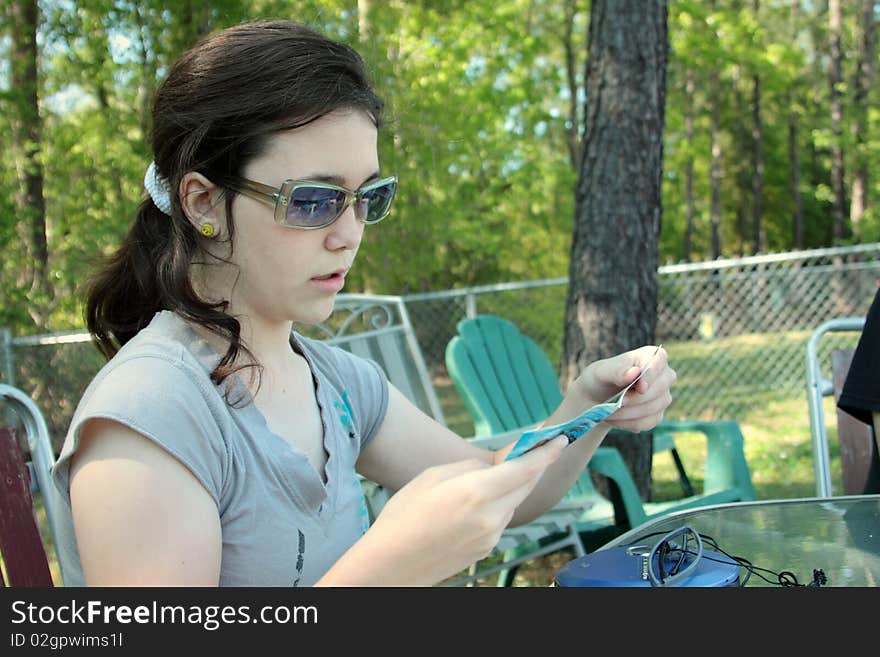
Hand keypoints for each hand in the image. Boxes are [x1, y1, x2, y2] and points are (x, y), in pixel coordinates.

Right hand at [366, 435, 568, 584]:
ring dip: (513, 486)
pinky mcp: (486, 549)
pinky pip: (500, 519)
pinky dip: (498, 505)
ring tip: (495, 475)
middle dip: (534, 466)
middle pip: (525, 485)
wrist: (390, 564)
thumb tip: (490, 468)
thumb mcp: (431, 477)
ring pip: (512, 503)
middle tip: (538, 448)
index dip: (546, 453)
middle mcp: (490, 516)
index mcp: (476, 492)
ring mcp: (491, 536)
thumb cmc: (403, 515)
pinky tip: (476, 502)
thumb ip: (468, 467)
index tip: (560, 439)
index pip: (525, 469)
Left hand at [574, 345, 675, 432]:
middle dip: (635, 399)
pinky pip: (647, 423)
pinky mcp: (657, 415)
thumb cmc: (602, 378)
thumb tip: (634, 372)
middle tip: (615, 403)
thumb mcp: (602, 371)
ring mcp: (663, 397)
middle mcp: (664, 376)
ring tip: (608, 412)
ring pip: (652, 409)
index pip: (659, 361)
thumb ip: (617, 371)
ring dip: (627, 414)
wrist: (598, 398)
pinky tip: (614, 419)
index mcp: (652, 356)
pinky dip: (628, 423)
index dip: (651, 376)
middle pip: (658, 389)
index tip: (640, 388)